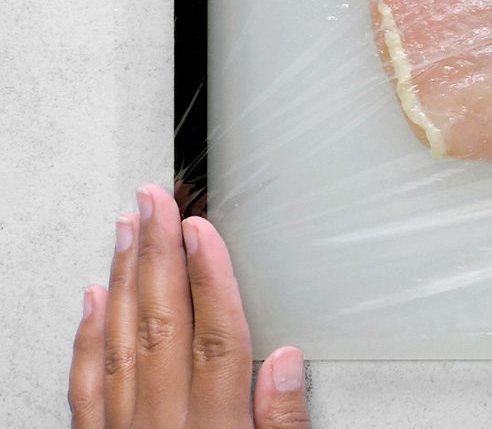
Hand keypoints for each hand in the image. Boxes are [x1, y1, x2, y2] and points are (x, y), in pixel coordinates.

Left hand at [68, 185, 310, 427]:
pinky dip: (91, 336)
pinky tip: (96, 298)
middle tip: (156, 202)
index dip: (211, 277)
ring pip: (123, 341)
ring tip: (129, 227)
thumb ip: (284, 421)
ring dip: (125, 278)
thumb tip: (286, 363)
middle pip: (164, 325)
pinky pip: (87, 383)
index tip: (202, 229)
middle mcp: (164, 421)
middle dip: (160, 254)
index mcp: (216, 426)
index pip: (217, 337)